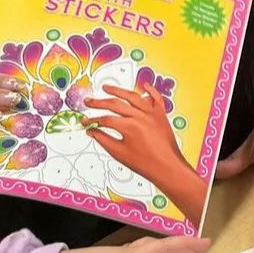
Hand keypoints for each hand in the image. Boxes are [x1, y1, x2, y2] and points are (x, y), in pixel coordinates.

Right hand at [85, 85, 206, 226]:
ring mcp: (152, 113)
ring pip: (133, 96)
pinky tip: (144, 85)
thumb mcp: (120, 153)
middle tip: (88, 101)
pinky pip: (156, 98)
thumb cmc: (146, 164)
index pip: (105, 119)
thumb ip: (103, 140)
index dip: (92, 120)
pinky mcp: (161, 114)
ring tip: (106, 87)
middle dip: (99, 103)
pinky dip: (151, 90)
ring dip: (118, 90)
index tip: (85, 122)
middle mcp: (141, 116)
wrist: (168, 167)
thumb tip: (90, 131)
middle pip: (115, 104)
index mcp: (130, 127)